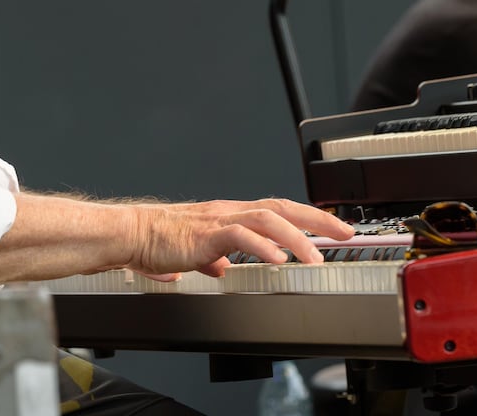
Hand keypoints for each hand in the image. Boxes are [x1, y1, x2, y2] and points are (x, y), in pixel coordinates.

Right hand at [126, 198, 354, 278]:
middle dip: (317, 220)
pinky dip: (262, 246)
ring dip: (296, 237)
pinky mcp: (206, 233)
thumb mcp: (196, 252)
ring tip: (314, 257)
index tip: (333, 229)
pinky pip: (240, 236)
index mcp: (230, 216)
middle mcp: (230, 212)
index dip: (308, 218)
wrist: (132, 235)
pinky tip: (277, 258)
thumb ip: (213, 257)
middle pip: (282, 208)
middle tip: (344, 233)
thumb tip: (222, 268)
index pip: (278, 211)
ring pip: (267, 219)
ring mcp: (219, 220)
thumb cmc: (158, 241)